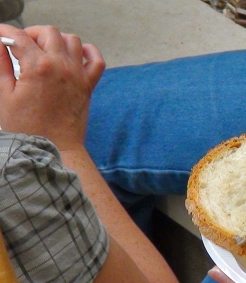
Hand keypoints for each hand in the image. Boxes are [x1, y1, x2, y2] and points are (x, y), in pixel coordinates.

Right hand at [0, 25, 104, 150]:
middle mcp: (62, 66)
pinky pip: (96, 60)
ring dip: (57, 40)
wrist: (55, 149)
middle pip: (49, 32)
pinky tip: (75, 54)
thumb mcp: (4, 95)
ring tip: (44, 50)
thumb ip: (1, 65)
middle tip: (21, 44)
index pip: (19, 37)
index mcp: (38, 67)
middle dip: (32, 33)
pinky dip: (88, 52)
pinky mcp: (88, 85)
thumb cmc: (26, 128)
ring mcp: (78, 75)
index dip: (5, 32)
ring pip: (73, 41)